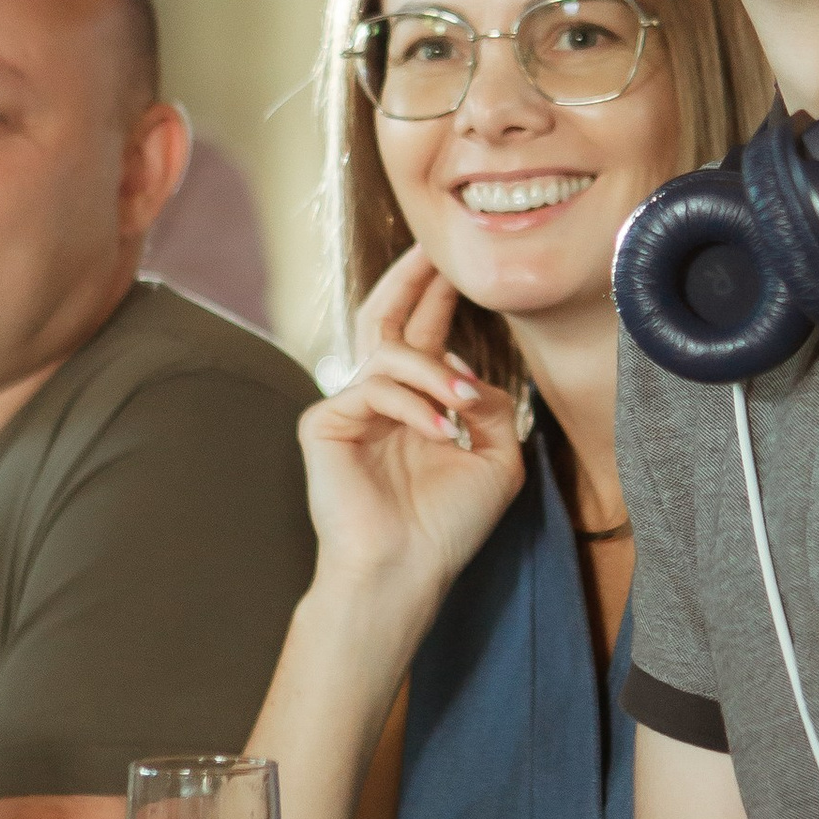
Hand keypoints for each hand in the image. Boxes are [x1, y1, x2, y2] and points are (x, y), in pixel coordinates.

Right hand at [298, 247, 526, 608]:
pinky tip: (439, 431)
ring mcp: (348, 407)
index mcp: (415, 403)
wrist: (405, 571)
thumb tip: (466, 369)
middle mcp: (379, 398)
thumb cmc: (447, 525)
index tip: (457, 261)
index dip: (436, 295)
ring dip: (435, 371)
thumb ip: (488, 404)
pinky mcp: (324, 422)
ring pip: (390, 353)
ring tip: (461, 403)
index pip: (422, 333)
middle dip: (411, 279)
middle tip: (434, 247)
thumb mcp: (494, 457)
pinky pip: (372, 386)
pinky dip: (414, 405)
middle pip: (385, 317)